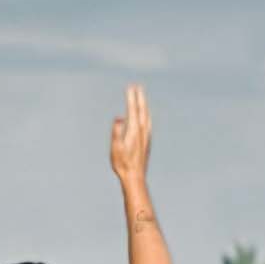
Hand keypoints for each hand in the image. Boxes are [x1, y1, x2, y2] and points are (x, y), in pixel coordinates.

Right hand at [108, 82, 153, 199]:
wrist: (135, 177)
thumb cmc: (122, 164)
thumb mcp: (116, 148)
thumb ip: (117, 131)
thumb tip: (119, 117)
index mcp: (134, 130)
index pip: (133, 110)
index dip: (131, 98)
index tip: (130, 87)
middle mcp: (143, 131)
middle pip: (142, 110)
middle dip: (139, 97)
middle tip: (137, 86)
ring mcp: (146, 136)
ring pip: (147, 116)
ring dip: (143, 105)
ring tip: (142, 97)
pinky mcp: (147, 140)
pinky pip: (148, 122)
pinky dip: (146, 114)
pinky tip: (145, 116)